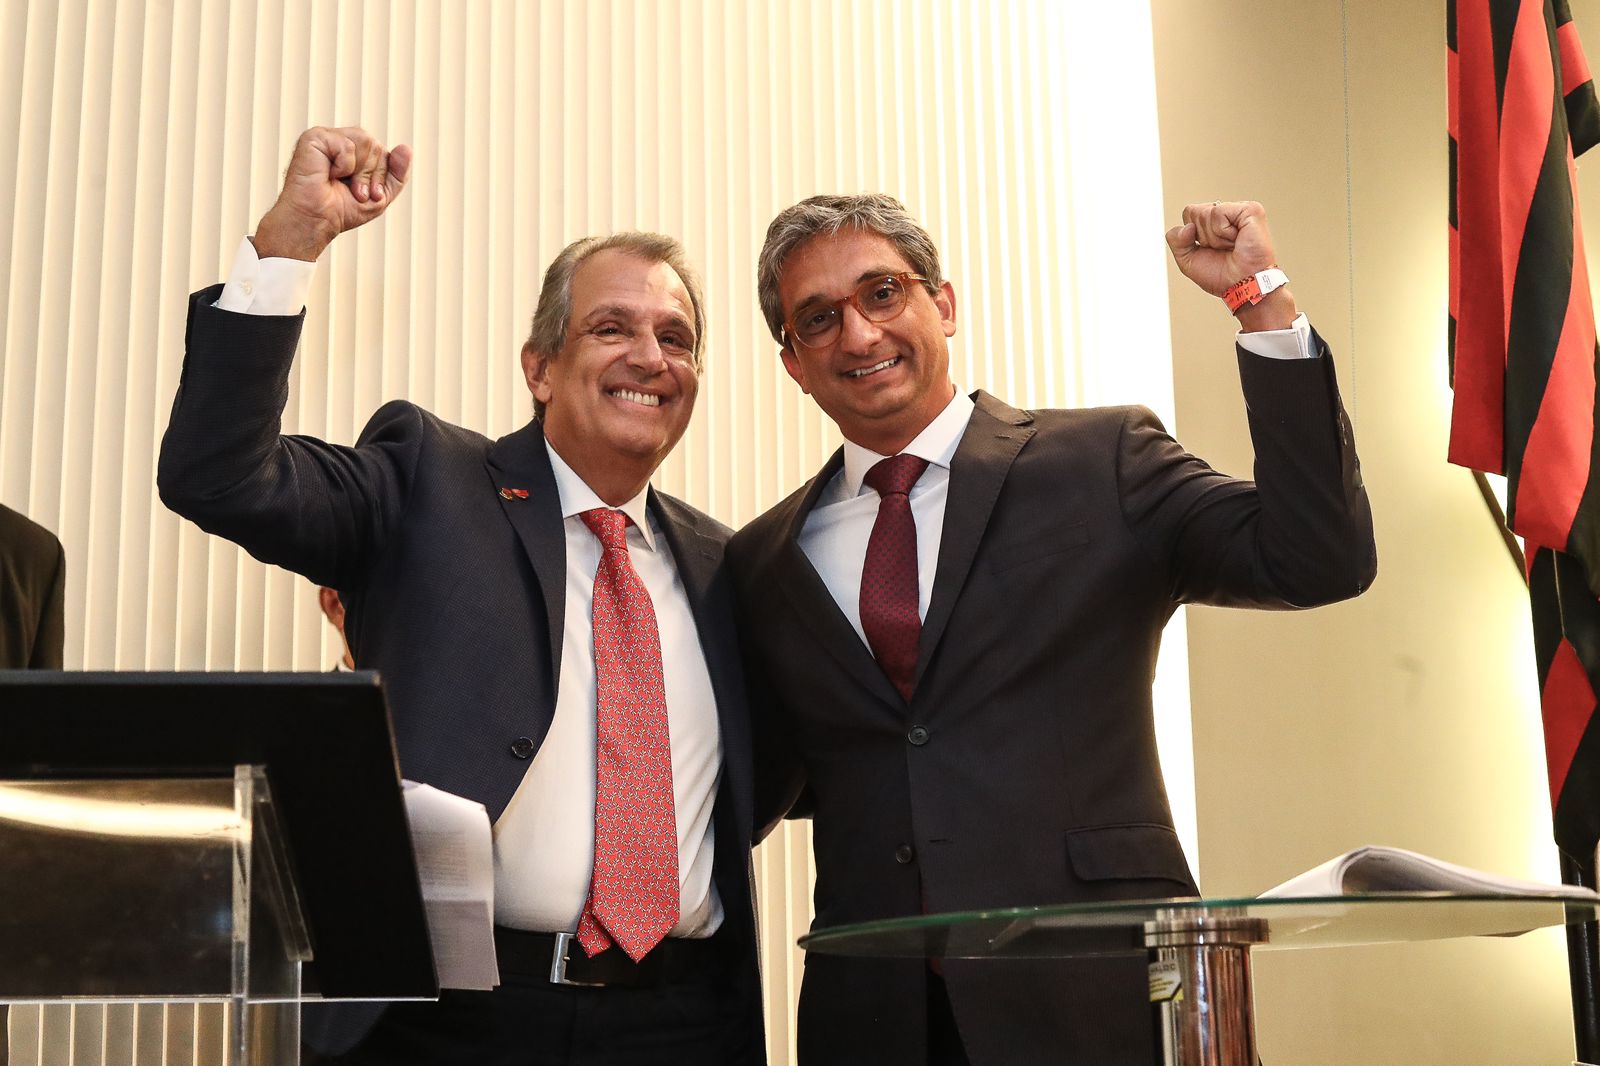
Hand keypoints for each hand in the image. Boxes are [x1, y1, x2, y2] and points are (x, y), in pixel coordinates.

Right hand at [252, 127, 411, 261]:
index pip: (383, 152)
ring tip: (343, 184)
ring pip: (366, 141)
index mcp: (354, 152)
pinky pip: (347, 145)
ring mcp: (327, 137)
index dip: (381, 176)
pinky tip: (329, 174)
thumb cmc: (341, 210)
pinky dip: (344, 166)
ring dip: (360, 172)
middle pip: (376, 146)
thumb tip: (406, 148)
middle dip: (372, 175)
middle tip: (355, 192)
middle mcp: (341, 141)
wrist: (317, 221)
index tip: (368, 196)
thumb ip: (397, 174)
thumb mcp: (380, 196)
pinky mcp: (314, 137)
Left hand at [1165, 200, 1294, 330]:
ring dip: (1215, 238)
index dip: (1193, 236)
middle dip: (1203, 236)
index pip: (1189, 213)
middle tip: (1223, 249)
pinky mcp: (1251, 210)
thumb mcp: (1188, 260)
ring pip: (1205, 212)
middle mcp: (1228, 213)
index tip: (1211, 249)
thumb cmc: (1222, 276)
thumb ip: (1176, 241)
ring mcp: (1240, 210)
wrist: (1241, 286)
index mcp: (1215, 222)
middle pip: (1194, 211)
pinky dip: (1223, 232)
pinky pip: (1219, 213)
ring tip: (1232, 246)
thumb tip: (1186, 226)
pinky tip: (1237, 240)